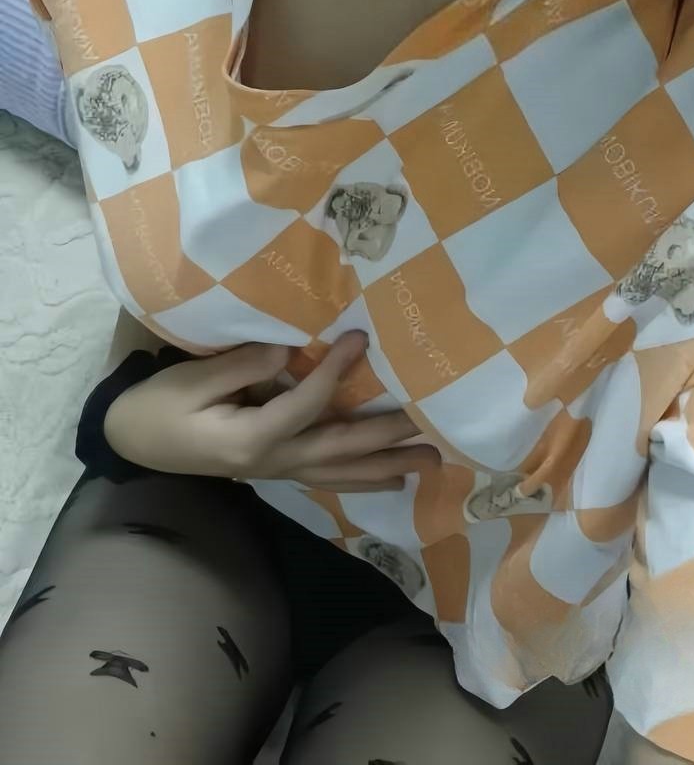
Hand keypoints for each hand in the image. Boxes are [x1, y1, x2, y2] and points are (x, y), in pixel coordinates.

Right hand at [104, 331, 438, 490]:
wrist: (135, 440)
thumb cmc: (160, 406)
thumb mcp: (192, 380)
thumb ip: (241, 367)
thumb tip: (288, 351)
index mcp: (253, 437)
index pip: (308, 404)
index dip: (336, 371)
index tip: (362, 338)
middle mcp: (275, 460)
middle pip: (341, 450)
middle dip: (388, 438)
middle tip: (432, 426)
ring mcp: (279, 469)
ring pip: (342, 472)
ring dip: (388, 467)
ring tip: (432, 462)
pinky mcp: (279, 468)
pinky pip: (329, 479)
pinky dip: (363, 480)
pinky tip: (392, 481)